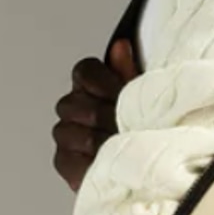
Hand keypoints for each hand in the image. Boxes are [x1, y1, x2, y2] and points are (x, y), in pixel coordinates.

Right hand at [53, 39, 138, 191]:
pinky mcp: (64, 161)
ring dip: (98, 139)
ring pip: (68, 131)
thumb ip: (129, 73)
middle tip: (128, 125)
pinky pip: (66, 159)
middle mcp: (74, 108)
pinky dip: (86, 161)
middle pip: (74, 103)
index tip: (122, 92)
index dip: (102, 81)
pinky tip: (106, 161)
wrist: (149, 168)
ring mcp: (66, 135)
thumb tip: (120, 46)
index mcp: (92, 86)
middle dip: (104, 115)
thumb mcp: (144, 100)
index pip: (85, 71)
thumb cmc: (146, 130)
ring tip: (122, 144)